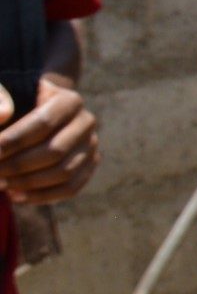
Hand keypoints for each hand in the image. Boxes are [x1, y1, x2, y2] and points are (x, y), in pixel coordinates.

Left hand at [0, 76, 99, 204]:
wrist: (31, 116)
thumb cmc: (15, 105)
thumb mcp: (6, 97)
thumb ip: (0, 100)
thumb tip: (3, 114)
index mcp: (69, 101)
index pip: (43, 123)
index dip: (14, 141)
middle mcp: (87, 122)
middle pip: (55, 151)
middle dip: (18, 165)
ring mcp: (91, 146)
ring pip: (64, 173)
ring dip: (27, 183)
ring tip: (0, 184)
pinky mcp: (88, 167)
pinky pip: (70, 188)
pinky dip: (41, 196)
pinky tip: (15, 195)